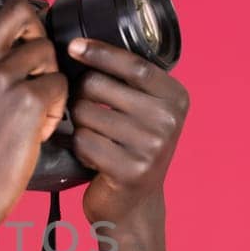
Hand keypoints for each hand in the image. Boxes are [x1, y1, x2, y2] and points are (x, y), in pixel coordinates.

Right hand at [0, 0, 68, 230]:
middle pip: (17, 11)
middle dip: (34, 26)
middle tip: (34, 52)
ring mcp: (0, 80)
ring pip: (45, 50)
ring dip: (49, 72)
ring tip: (39, 102)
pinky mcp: (28, 103)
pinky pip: (58, 84)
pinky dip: (56, 103)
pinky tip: (43, 123)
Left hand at [66, 38, 190, 229]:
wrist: (134, 205)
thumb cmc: (130, 149)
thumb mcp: (143, 110)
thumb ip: (129, 81)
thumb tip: (84, 45)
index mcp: (176, 98)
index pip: (133, 65)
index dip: (100, 52)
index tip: (74, 46)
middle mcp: (168, 120)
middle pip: (99, 86)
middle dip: (81, 96)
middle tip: (86, 112)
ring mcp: (152, 147)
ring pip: (86, 114)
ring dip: (79, 125)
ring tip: (94, 138)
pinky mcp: (130, 170)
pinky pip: (83, 142)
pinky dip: (78, 147)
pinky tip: (91, 157)